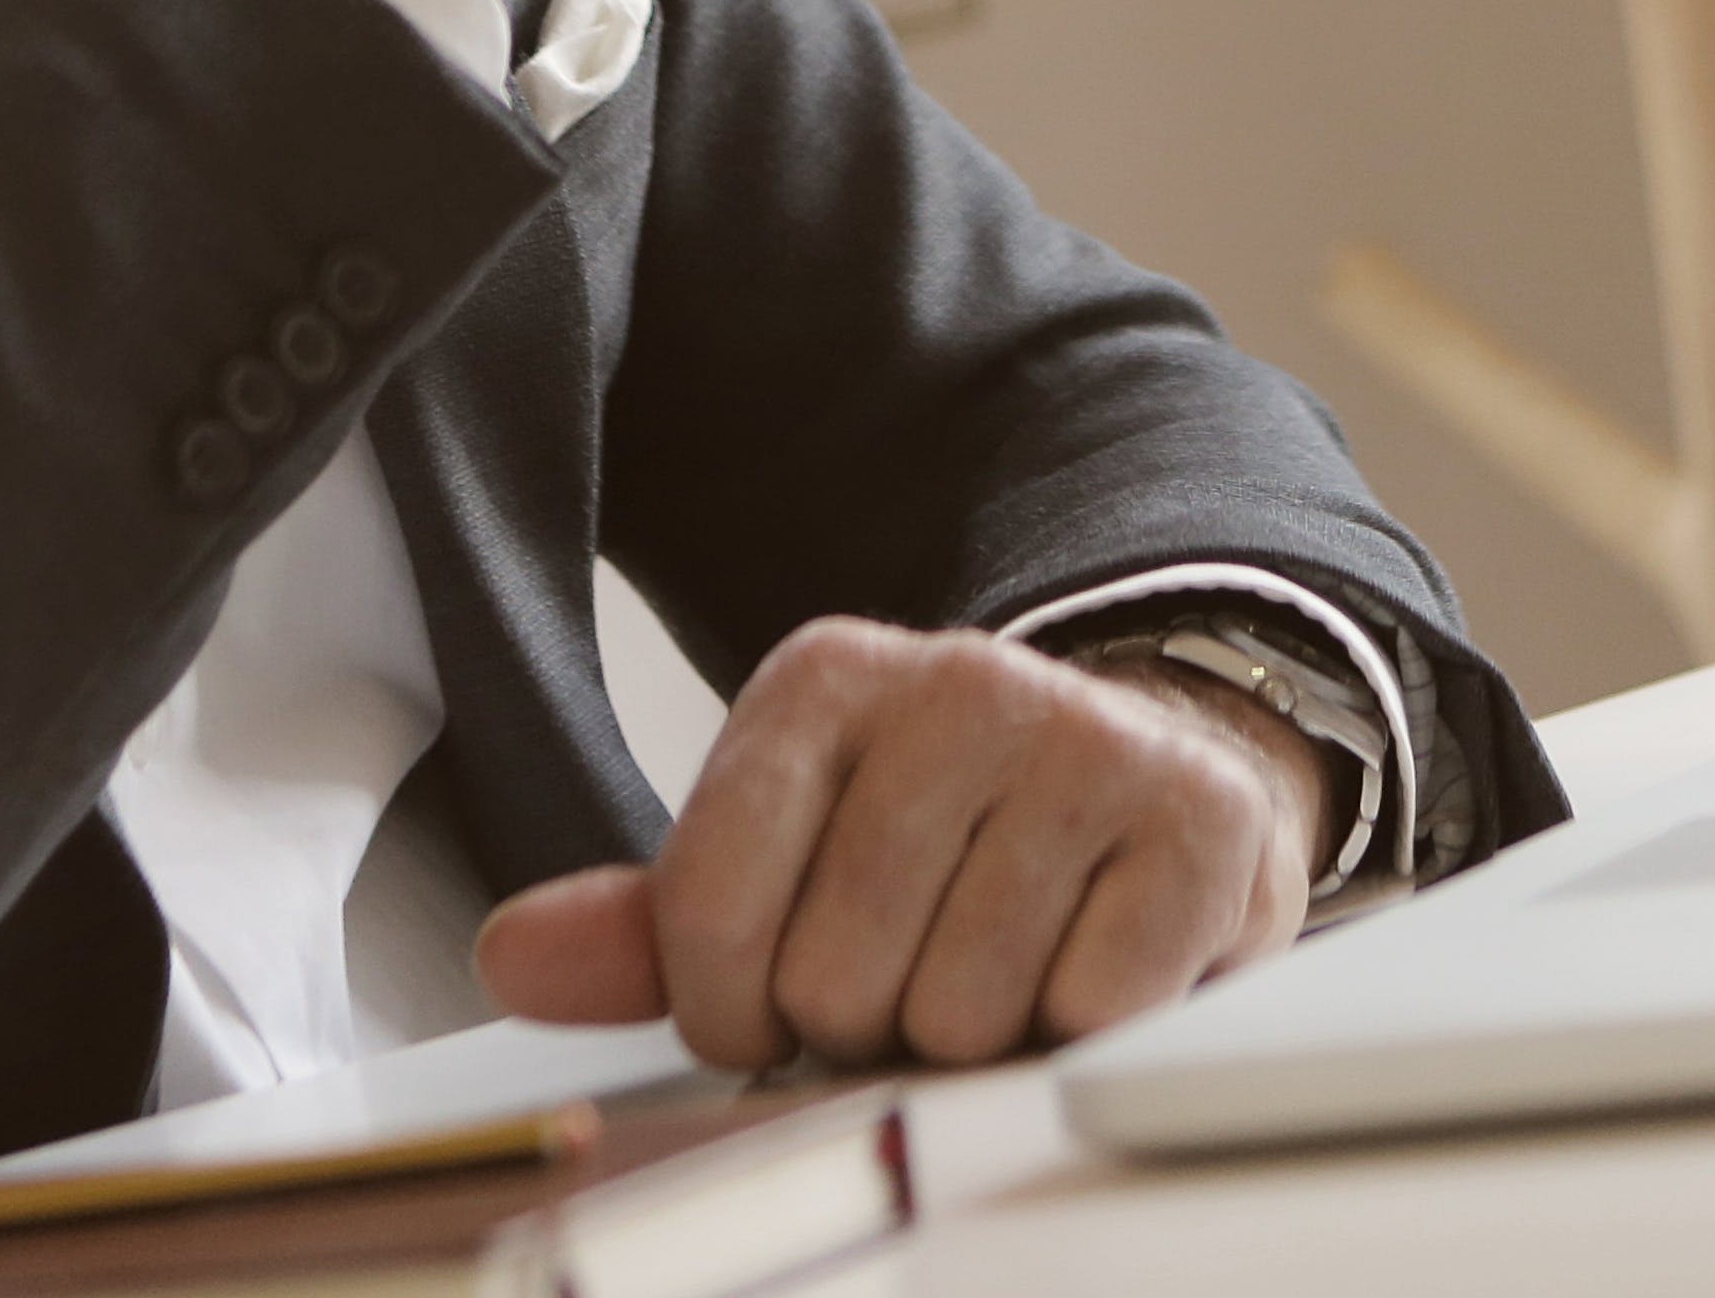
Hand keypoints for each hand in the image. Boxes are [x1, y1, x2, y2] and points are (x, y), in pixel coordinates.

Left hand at [474, 618, 1328, 1069]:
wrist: (1148, 781)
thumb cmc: (945, 847)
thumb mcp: (787, 866)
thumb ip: (650, 923)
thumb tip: (513, 956)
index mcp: (824, 679)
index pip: (706, 913)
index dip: (736, 1008)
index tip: (781, 997)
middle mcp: (959, 679)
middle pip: (838, 976)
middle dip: (873, 1021)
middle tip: (922, 971)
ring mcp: (1088, 739)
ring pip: (964, 1008)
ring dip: (981, 1035)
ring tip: (1009, 966)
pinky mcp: (1201, 820)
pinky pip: (1093, 1011)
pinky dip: (1085, 1029)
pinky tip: (1091, 961)